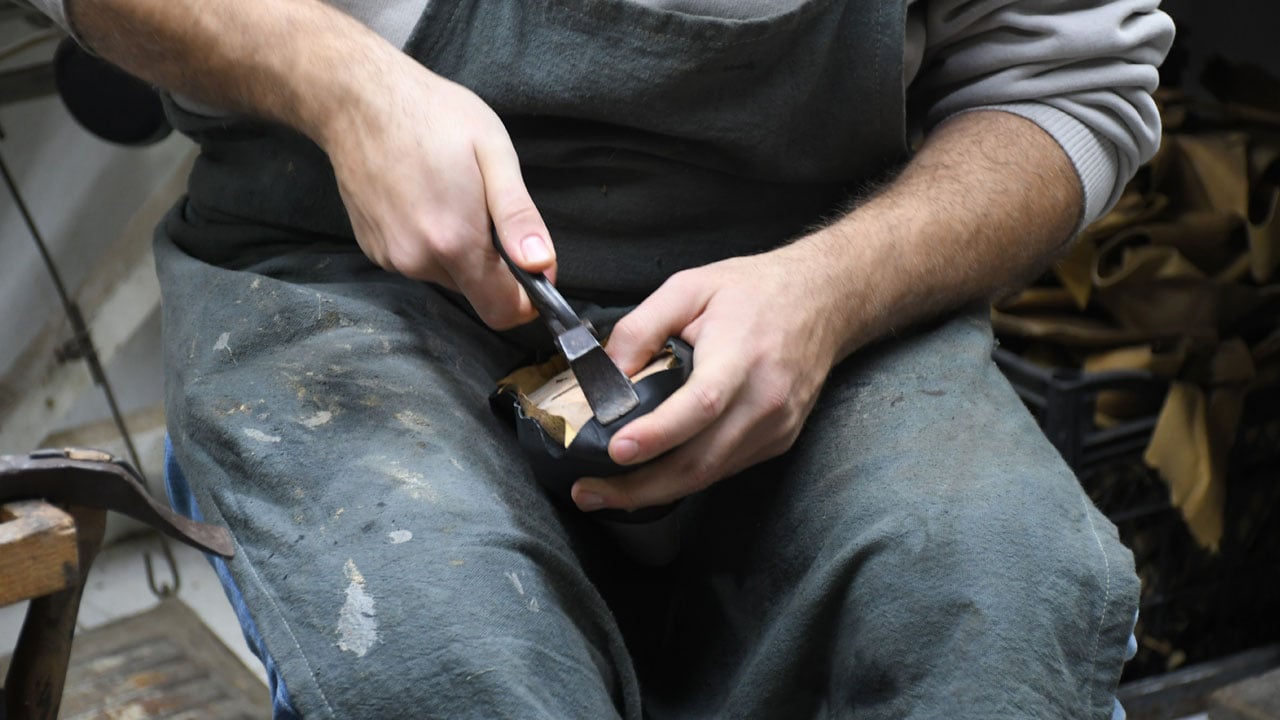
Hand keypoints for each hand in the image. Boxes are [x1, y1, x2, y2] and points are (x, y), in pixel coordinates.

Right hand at [320, 53, 553, 328]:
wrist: (359, 98)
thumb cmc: (434, 117)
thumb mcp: (494, 154)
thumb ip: (519, 217)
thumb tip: (542, 266)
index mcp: (454, 242)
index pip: (502, 312)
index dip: (526, 296)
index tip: (532, 265)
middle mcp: (417, 261)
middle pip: (476, 291)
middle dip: (492, 263)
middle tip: (485, 207)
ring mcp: (390, 257)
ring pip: (447, 275)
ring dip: (460, 249)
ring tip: (451, 194)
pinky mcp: (373, 249)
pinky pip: (418, 260)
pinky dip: (430, 240)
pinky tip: (423, 197)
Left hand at [570, 245, 852, 511]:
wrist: (826, 299)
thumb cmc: (755, 290)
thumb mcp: (689, 286)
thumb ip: (642, 326)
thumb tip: (606, 373)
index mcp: (742, 356)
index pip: (701, 404)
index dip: (658, 434)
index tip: (617, 450)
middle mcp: (765, 400)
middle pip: (701, 461)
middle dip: (640, 487)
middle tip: (588, 493)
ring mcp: (776, 427)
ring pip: (710, 475)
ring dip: (656, 492)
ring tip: (607, 493)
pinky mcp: (778, 440)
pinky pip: (724, 468)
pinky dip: (685, 478)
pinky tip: (652, 477)